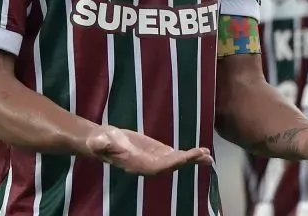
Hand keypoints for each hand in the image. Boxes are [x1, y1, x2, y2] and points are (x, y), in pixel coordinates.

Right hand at [86, 125, 212, 175]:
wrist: (100, 142)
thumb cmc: (99, 141)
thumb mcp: (99, 141)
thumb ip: (101, 144)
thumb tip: (99, 143)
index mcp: (137, 165)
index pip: (160, 166)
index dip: (175, 161)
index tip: (190, 155)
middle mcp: (148, 166)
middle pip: (172, 165)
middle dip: (189, 161)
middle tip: (206, 156)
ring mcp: (153, 159)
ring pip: (176, 161)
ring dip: (192, 159)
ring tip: (209, 156)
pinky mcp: (156, 152)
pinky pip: (174, 155)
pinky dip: (187, 154)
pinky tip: (199, 152)